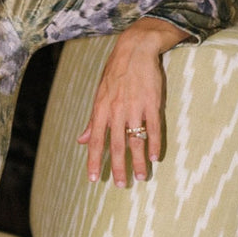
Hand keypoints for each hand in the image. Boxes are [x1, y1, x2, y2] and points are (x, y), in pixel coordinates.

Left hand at [78, 18, 188, 186]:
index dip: (94, 161)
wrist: (135, 50)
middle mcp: (116, 112)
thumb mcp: (99, 96)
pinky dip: (155, 143)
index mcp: (101, 110)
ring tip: (141, 178)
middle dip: (118, 168)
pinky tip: (155, 157)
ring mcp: (135, 108)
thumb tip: (82, 140)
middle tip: (121, 185)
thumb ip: (93, 121)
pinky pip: (154, 127)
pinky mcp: (152, 103)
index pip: (96, 141)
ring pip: (136, 140)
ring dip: (138, 161)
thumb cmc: (115, 74)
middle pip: (116, 146)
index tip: (93, 179)